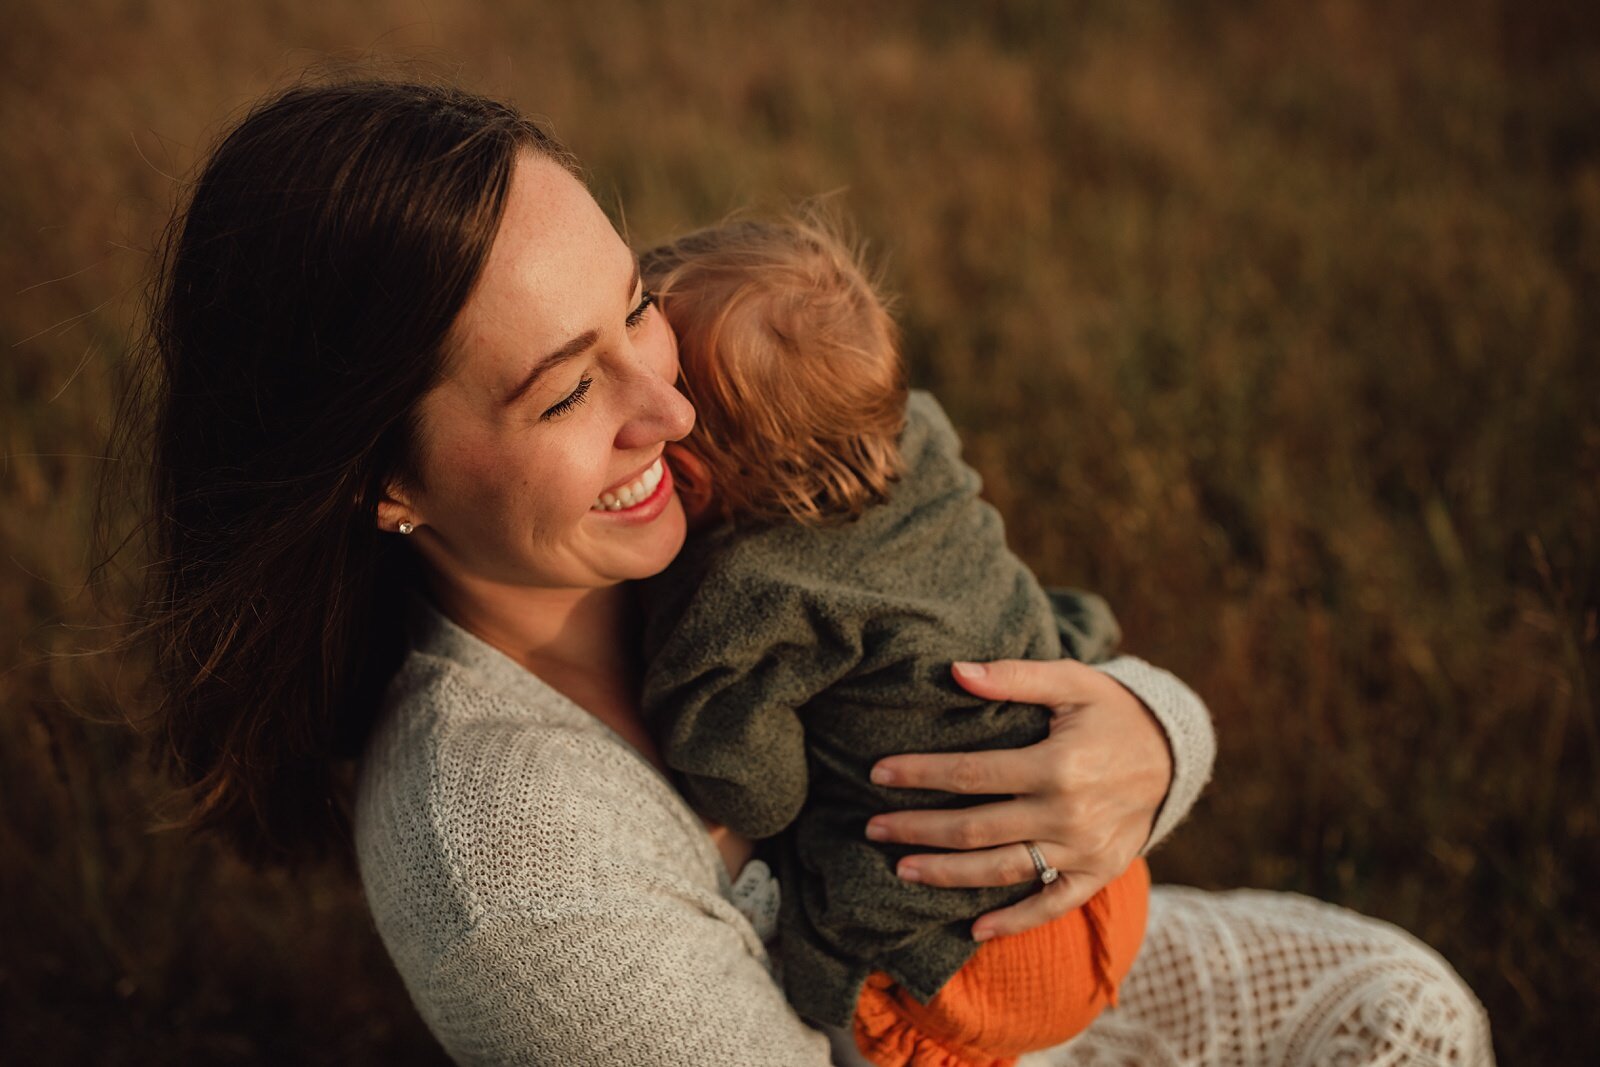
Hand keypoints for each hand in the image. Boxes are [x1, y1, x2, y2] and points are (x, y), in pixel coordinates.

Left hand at [864, 658, 1172, 940]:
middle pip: (977, 828)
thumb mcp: (1071, 681)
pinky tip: (974, 928)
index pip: (972, 774)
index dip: (921, 774)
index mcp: (1058, 764)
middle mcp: (1068, 813)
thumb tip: (956, 671)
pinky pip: (1051, 903)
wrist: (1175, 753)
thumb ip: (1014, 677)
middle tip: (873, 829)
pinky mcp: (1097, 873)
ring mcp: (1083, 849)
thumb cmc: (1111, 711)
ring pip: (1003, 870)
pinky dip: (1015, 920)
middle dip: (919, 829)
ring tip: (902, 871)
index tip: (879, 774)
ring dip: (948, 874)